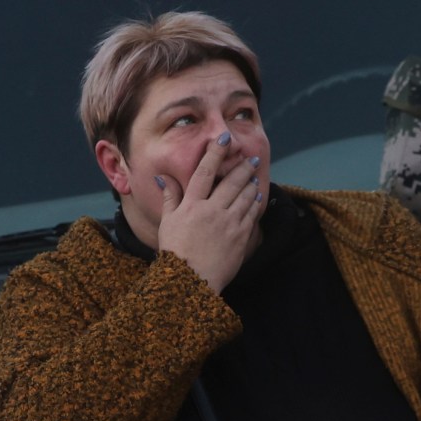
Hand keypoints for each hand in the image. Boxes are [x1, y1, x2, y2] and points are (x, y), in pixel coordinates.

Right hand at [155, 133, 260, 294]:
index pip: (205, 172)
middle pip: (231, 181)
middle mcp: (211, 210)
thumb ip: (170, 198)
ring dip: (251, 183)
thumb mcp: (167, 222)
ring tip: (254, 175)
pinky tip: (257, 196)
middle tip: (250, 157)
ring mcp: (228, 223)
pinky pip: (251, 214)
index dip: (215, 153)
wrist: (189, 282)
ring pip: (244, 196)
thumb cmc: (175, 252)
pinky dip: (255, 202)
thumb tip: (163, 178)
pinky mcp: (240, 237)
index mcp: (192, 205)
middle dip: (242, 166)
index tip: (224, 138)